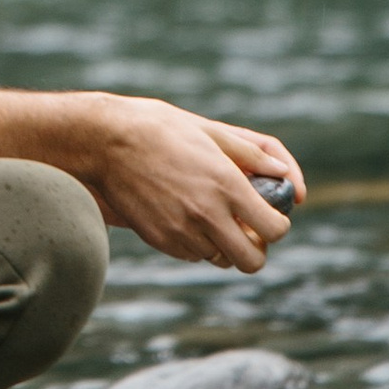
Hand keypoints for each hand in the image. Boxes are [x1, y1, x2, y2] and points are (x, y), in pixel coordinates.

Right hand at [78, 104, 306, 270]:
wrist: (106, 141)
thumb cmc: (160, 128)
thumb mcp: (210, 132)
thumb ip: (251, 156)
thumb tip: (283, 174)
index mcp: (227, 184)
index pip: (274, 229)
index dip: (278, 225)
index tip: (271, 217)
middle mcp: (208, 213)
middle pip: (252, 260)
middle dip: (256, 249)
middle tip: (248, 230)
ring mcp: (182, 230)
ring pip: (221, 259)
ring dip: (224, 244)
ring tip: (212, 217)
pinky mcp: (160, 240)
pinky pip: (192, 255)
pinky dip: (197, 243)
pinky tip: (187, 217)